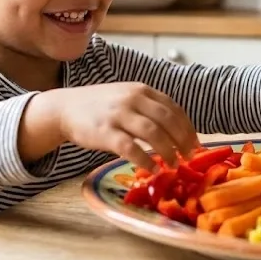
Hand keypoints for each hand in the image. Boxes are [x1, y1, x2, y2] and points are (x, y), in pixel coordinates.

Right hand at [53, 82, 199, 170]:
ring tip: (174, 164)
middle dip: (183, 140)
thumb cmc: (99, 106)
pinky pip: (131, 149)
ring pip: (153, 133)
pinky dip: (146, 160)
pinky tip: (153, 169)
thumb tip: (177, 131)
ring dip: (168, 151)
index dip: (187, 127)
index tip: (196, 143)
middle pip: (167, 120)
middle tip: (189, 156)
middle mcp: (132, 99)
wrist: (65, 108)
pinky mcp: (105, 132)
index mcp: (140, 90)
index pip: (173, 108)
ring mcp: (118, 115)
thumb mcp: (126, 97)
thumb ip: (148, 108)